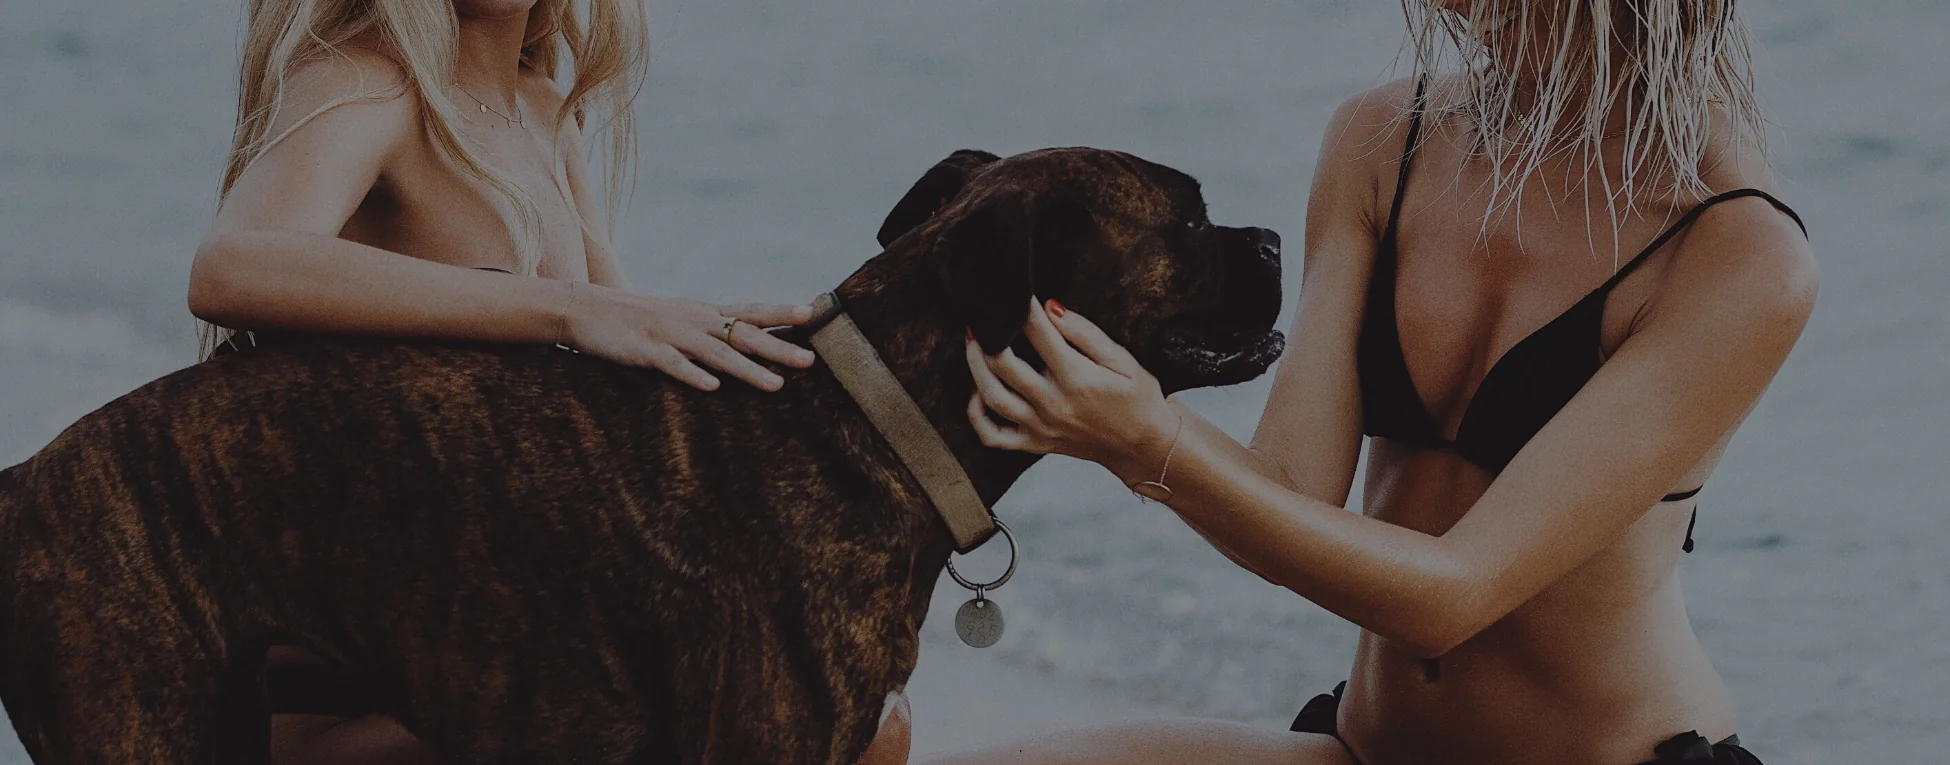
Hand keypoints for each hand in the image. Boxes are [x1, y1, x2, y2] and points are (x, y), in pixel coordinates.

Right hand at [561, 283, 815, 391]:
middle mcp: (693, 320)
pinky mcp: (646, 351)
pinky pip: (673, 365)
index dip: (780, 312)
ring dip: (747, 370)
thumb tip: (742, 337)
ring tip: (776, 386)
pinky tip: (712, 387)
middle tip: (810, 360)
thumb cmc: (636, 318)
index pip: (749, 310)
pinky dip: (693, 375)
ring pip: (716, 354)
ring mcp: (670, 335)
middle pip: (743, 334)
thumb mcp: (679, 318)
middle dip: (778, 348)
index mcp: (703, 312)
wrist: (585, 309)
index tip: (812, 313)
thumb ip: (709, 327)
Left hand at [964, 298, 1178, 477]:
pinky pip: (992, 435)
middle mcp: (1052, 404)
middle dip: (988, 335)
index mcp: (1076, 379)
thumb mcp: (1122, 360)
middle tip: (982, 315)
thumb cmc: (1138, 398)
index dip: (1022, 308)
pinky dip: (976, 415)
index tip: (1013, 291)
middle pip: (1004, 365)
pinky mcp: (1035, 444)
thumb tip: (1050, 308)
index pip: (1038, 334)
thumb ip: (1084, 333)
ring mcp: (1040, 427)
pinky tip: (977, 392)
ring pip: (992, 397)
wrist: (1145, 446)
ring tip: (972, 343)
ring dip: (975, 366)